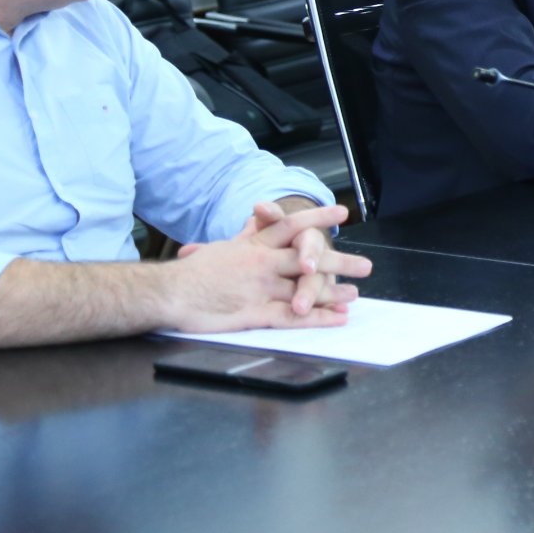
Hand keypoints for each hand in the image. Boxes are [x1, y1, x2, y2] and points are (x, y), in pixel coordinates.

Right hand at [167, 203, 370, 332]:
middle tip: (365, 264)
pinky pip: (293, 316)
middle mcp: (262, 262)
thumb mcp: (219, 247)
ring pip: (305, 286)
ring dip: (333, 291)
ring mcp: (260, 287)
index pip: (291, 225)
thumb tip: (253, 225)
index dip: (318, 219)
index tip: (341, 214)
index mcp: (253, 243)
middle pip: (307, 256)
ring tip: (355, 293)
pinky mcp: (255, 313)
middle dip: (339, 260)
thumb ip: (242, 238)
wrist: (168, 292)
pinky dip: (318, 318)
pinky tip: (336, 318)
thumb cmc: (190, 273)